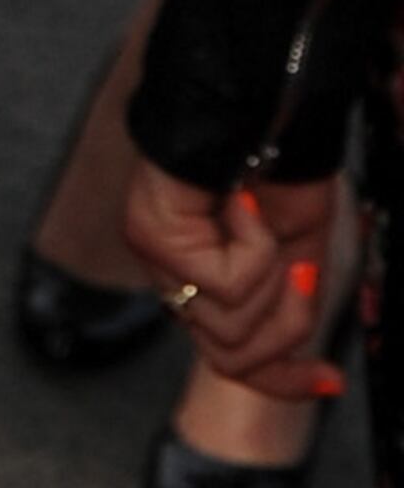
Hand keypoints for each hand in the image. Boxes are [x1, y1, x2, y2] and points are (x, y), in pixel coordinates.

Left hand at [122, 158, 339, 399]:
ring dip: (272, 281)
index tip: (333, 380)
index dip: (283, 381)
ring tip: (265, 225)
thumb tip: (322, 379)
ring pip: (232, 331)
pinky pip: (228, 285)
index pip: (232, 361)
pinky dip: (256, 245)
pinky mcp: (153, 239)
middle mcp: (175, 281)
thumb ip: (295, 316)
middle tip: (301, 271)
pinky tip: (244, 204)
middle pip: (232, 359)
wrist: (264, 107)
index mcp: (210, 288)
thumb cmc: (279, 170)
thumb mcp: (301, 259)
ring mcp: (157, 262)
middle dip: (285, 325)